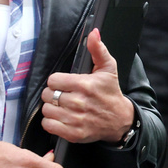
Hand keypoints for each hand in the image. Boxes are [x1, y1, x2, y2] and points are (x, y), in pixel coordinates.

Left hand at [41, 29, 134, 145]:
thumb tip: (93, 33)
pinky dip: (51, 122)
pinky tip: (60, 118)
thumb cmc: (111, 93)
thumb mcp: (108, 68)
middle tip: (64, 95)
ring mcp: (75, 119)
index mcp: (84, 84)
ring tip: (62, 106)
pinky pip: (49, 125)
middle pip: (48, 95)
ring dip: (52, 108)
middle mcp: (79, 102)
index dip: (57, 81)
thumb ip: (98, 49)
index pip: (53, 80)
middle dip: (54, 94)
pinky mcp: (73, 134)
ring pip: (47, 110)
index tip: (64, 84)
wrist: (119, 120)